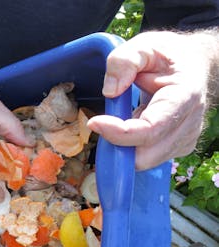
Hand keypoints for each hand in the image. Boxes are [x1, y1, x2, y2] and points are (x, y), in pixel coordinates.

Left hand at [86, 31, 213, 169]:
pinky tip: (136, 121)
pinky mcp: (178, 148)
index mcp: (185, 96)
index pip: (151, 129)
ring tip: (127, 113)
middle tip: (103, 120)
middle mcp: (190, 123)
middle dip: (117, 145)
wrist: (191, 63)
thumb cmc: (167, 55)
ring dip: (124, 144)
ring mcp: (185, 139)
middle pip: (146, 156)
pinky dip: (132, 146)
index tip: (94, 122)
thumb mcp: (143, 46)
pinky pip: (146, 158)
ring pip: (144, 160)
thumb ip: (124, 60)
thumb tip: (110, 91)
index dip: (119, 133)